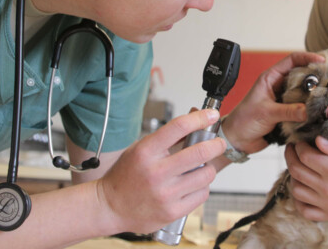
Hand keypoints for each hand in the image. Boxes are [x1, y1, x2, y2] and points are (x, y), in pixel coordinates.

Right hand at [96, 109, 225, 233]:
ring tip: (201, 167)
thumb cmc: (126, 176)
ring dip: (208, 168)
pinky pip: (202, 194)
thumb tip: (195, 119)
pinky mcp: (172, 212)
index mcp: (146, 152)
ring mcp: (165, 194)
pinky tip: (193, 185)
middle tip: (218, 143)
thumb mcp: (140, 149)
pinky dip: (202, 187)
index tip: (211, 115)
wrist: (109, 207)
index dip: (200, 118)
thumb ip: (167, 138)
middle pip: (199, 152)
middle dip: (216, 144)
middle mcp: (156, 172)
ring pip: (205, 174)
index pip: (179, 127)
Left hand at [222, 51, 324, 153]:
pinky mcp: (288, 113)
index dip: (307, 57)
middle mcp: (279, 87)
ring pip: (304, 93)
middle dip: (316, 77)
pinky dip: (311, 110)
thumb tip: (309, 110)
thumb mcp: (266, 113)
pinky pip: (303, 109)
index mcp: (271, 78)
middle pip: (302, 76)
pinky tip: (320, 113)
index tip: (322, 61)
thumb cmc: (243, 121)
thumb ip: (288, 111)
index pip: (292, 60)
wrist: (237, 140)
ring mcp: (284, 100)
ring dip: (314, 96)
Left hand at [285, 137, 327, 220]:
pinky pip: (306, 211)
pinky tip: (302, 189)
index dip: (299, 146)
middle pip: (297, 171)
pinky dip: (298, 200)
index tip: (300, 142)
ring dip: (293, 176)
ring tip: (298, 166)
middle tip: (292, 149)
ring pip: (297, 190)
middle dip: (291, 157)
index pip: (304, 156)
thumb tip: (317, 140)